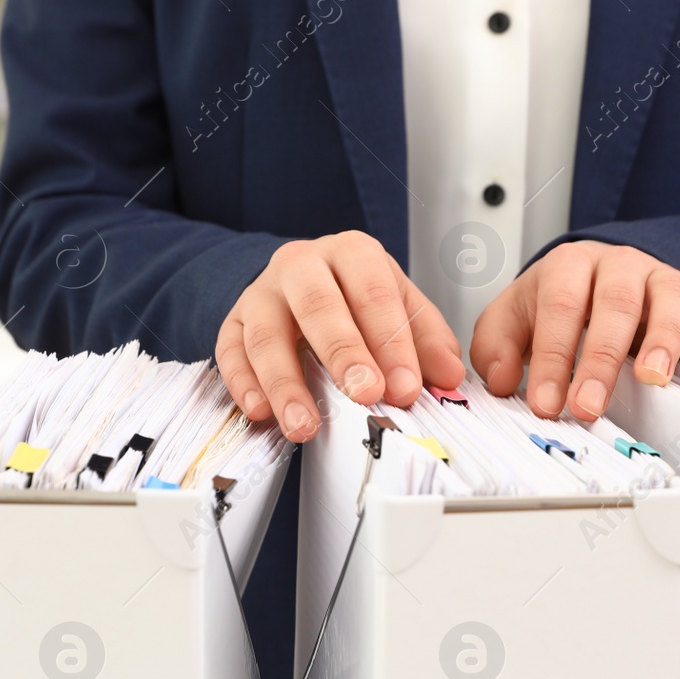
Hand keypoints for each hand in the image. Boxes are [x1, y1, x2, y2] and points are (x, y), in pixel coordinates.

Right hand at [216, 231, 465, 440]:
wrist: (300, 286)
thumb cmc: (354, 300)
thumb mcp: (399, 308)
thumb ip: (426, 340)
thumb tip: (449, 376)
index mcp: (351, 252)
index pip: (374, 292)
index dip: (391, 341)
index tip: (406, 387)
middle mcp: (301, 264)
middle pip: (318, 303)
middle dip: (343, 353)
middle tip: (365, 396)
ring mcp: (261, 293)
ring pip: (265, 332)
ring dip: (286, 383)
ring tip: (306, 425)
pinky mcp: (232, 322)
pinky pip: (230, 351)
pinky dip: (242, 383)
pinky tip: (260, 412)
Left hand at [470, 241, 679, 420]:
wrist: (597, 279)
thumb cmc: (555, 304)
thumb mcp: (512, 320)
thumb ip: (496, 347)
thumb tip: (503, 380)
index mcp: (568, 266)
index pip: (560, 308)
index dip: (553, 358)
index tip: (547, 403)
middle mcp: (618, 264)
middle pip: (615, 303)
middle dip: (601, 359)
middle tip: (588, 406)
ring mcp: (660, 277)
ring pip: (670, 297)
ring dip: (664, 340)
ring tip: (654, 379)